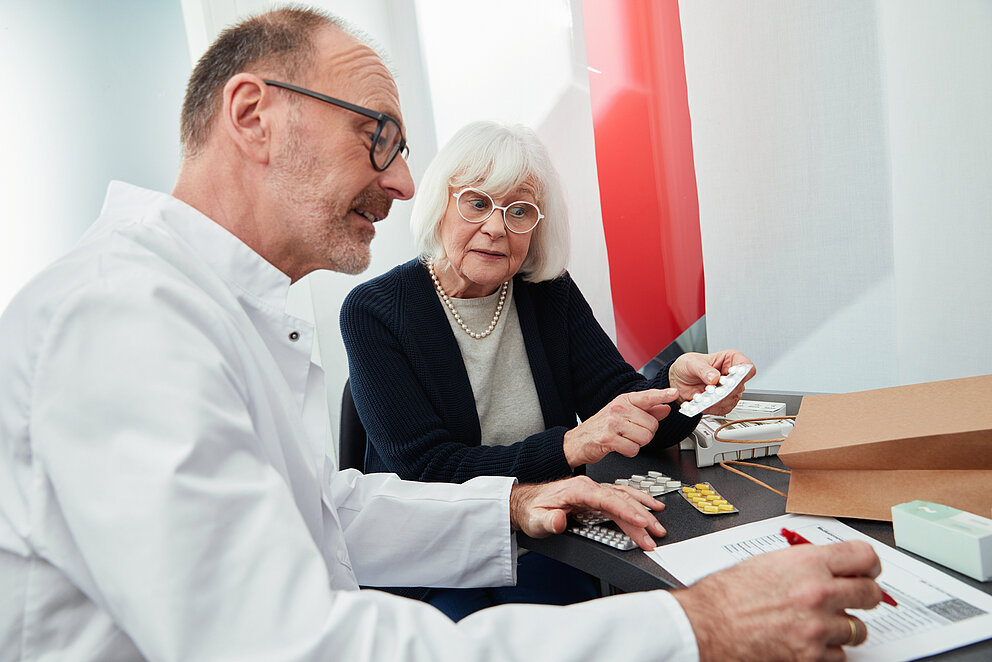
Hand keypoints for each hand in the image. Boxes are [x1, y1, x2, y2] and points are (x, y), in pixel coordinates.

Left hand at [509, 476, 666, 549]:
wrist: (525, 503)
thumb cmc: (532, 510)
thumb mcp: (535, 519)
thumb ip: (549, 521)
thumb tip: (560, 521)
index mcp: (577, 490)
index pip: (607, 499)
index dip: (626, 511)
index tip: (641, 522)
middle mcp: (589, 488)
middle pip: (621, 500)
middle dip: (641, 517)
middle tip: (655, 533)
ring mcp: (594, 492)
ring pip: (624, 498)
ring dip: (643, 511)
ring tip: (658, 525)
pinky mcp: (596, 498)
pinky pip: (622, 498)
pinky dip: (638, 503)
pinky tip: (649, 509)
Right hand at [562, 388, 678, 467]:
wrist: (576, 442)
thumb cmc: (600, 428)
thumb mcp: (623, 414)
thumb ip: (646, 411)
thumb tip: (665, 407)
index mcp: (623, 401)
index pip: (647, 397)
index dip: (662, 395)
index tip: (674, 392)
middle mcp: (617, 409)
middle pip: (652, 425)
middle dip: (646, 434)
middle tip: (631, 434)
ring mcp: (612, 423)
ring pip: (645, 438)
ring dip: (638, 444)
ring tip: (624, 440)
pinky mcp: (607, 439)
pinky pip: (633, 449)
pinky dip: (629, 452)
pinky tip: (619, 447)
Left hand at [669, 350, 754, 415]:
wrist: (678, 380)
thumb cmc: (688, 366)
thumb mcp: (692, 363)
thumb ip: (703, 370)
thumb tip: (714, 377)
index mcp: (730, 360)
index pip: (746, 366)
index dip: (742, 373)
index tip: (730, 377)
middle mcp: (733, 376)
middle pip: (739, 386)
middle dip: (724, 390)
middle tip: (710, 389)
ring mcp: (729, 390)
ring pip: (732, 399)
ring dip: (715, 400)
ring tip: (701, 396)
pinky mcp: (723, 402)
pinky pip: (723, 409)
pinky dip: (710, 407)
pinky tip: (700, 402)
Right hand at [673, 541, 882, 661]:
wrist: (705, 626)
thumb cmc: (726, 595)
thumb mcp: (766, 563)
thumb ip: (802, 564)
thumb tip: (825, 567)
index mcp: (807, 563)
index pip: (863, 556)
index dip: (869, 564)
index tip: (868, 570)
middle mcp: (819, 593)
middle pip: (871, 594)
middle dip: (865, 596)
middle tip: (857, 597)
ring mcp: (818, 627)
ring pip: (858, 629)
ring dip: (845, 627)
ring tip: (823, 623)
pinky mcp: (812, 656)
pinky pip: (840, 655)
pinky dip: (829, 650)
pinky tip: (810, 641)